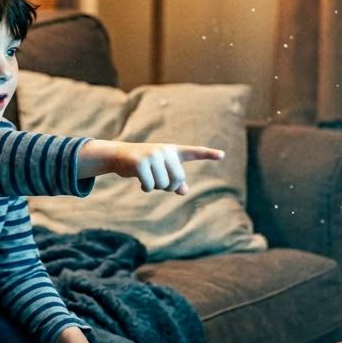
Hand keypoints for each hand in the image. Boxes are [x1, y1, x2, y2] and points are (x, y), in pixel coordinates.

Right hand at [78, 140, 223, 194]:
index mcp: (173, 151)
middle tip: (159, 183)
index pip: (194, 152)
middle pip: (177, 179)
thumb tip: (183, 191)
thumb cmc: (143, 164)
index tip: (222, 155)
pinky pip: (150, 185)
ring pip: (163, 184)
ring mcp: (153, 155)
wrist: (119, 155)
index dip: (208, 154)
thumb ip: (174, 181)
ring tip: (148, 178)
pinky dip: (146, 188)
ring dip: (155, 187)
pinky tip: (140, 182)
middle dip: (168, 186)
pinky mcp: (140, 162)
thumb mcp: (160, 171)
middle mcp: (165, 151)